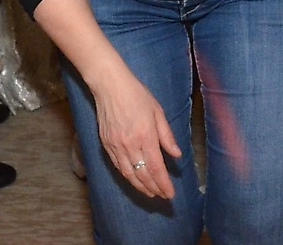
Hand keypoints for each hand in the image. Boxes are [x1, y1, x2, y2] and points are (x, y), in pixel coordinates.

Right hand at [91, 67, 182, 198]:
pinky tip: (134, 179)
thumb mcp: (157, 111)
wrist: (109, 86)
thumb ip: (167, 135)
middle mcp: (130, 144)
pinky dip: (127, 176)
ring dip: (140, 186)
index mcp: (146, 135)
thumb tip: (176, 154)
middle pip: (143, 174)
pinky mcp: (106, 144)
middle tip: (163, 196)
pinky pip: (118, 166)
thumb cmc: (136, 95)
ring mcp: (116, 146)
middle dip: (154, 188)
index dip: (164, 184)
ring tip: (150, 193)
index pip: (156, 167)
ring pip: (129, 174)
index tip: (170, 194)